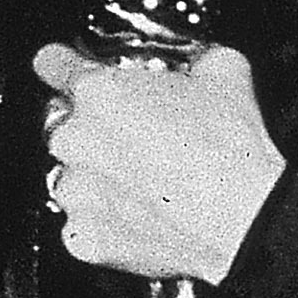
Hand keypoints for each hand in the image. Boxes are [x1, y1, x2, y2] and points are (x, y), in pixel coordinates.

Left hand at [37, 42, 288, 282]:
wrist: (244, 220)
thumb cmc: (230, 151)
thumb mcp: (226, 72)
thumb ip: (196, 60)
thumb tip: (201, 64)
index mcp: (100, 93)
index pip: (53, 64)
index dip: (60, 63)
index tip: (59, 68)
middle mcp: (76, 141)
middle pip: (66, 125)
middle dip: (96, 129)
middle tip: (142, 137)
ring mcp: (76, 192)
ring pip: (74, 176)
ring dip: (99, 175)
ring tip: (149, 182)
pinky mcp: (84, 237)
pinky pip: (85, 223)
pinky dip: (108, 219)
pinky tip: (145, 212)